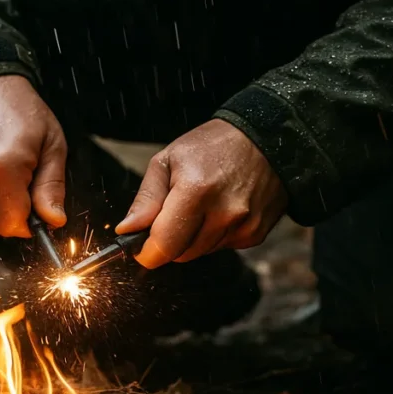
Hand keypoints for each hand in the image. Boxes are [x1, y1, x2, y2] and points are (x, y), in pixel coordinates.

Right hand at [0, 75, 66, 237]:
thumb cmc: (23, 110)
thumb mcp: (52, 145)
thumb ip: (52, 187)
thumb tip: (54, 221)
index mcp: (3, 168)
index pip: (12, 226)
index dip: (30, 225)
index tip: (41, 212)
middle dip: (18, 211)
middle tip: (28, 179)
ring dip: (1, 200)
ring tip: (10, 166)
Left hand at [114, 119, 286, 267]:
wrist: (265, 138)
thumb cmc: (212, 146)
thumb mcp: (168, 161)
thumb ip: (146, 199)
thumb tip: (127, 230)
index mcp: (196, 191)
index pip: (163, 246)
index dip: (147, 252)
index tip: (141, 245)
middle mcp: (224, 212)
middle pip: (181, 255)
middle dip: (170, 241)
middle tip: (174, 212)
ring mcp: (244, 226)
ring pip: (200, 252)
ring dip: (193, 238)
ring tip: (202, 205)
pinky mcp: (256, 234)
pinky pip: (222, 247)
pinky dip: (215, 235)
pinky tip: (221, 209)